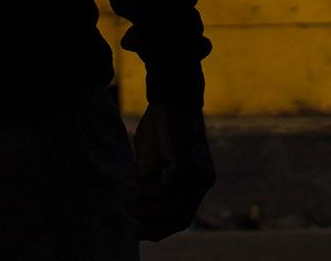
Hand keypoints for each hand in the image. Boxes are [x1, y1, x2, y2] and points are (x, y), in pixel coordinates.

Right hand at [131, 100, 215, 239]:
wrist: (169, 97)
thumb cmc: (160, 126)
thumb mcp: (151, 162)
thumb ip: (149, 183)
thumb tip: (135, 205)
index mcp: (197, 182)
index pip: (182, 216)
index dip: (160, 228)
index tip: (136, 232)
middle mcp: (203, 181)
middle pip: (180, 218)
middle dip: (153, 225)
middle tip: (130, 224)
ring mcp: (199, 175)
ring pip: (172, 207)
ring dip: (145, 206)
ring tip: (127, 195)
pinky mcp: (189, 165)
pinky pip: (167, 191)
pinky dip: (148, 191)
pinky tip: (132, 182)